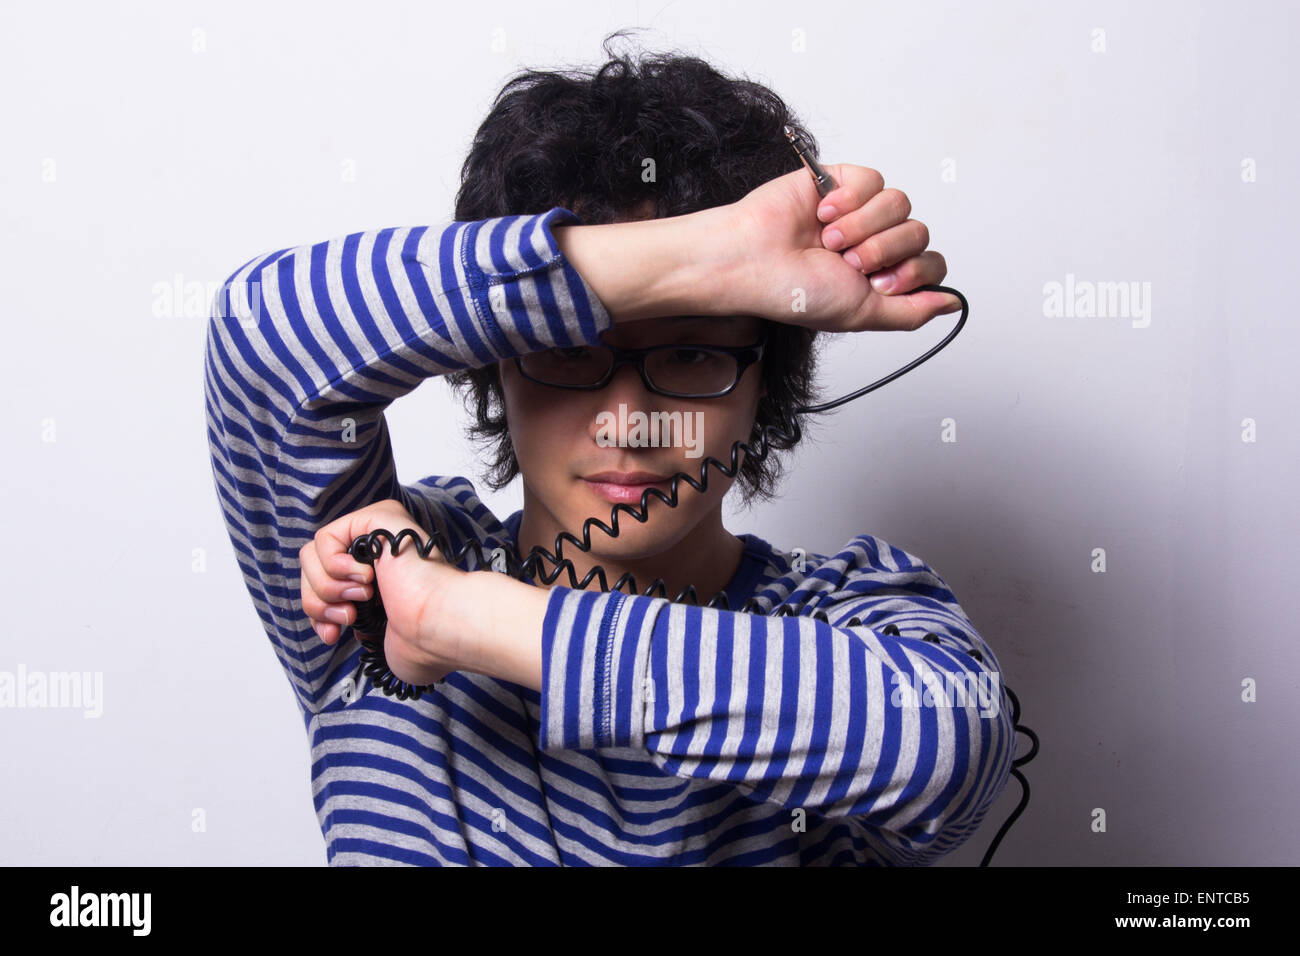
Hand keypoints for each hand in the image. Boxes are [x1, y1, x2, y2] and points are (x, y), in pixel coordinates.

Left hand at [298, 498, 465, 686]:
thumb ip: (347, 618)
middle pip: (311, 570)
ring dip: (328, 587)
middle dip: (319, 603)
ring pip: (312, 555)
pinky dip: (333, 565)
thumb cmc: (423, 638)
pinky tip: (366, 578)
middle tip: (347, 617)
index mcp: (379, 577)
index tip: (333, 636)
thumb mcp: (373, 636)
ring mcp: (376, 532)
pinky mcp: (375, 518)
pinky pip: (325, 538)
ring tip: (362, 597)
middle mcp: (377, 550)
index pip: (322, 585)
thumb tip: (330, 620)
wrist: (436, 624)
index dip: (319, 612)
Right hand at [727, 163, 958, 331]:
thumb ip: (912, 312)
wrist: (752, 260)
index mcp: (881, 275)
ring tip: (830, 239)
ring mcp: (860, 211)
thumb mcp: (862, 314)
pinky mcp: (842, 181)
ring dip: (863, 226)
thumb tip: (953, 304)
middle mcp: (874, 242)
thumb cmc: (793, 292)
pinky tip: (824, 214)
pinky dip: (849, 199)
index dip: (912, 272)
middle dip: (883, 250)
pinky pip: (874, 180)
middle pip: (919, 232)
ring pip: (900, 204)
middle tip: (847, 262)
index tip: (878, 284)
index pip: (930, 264)